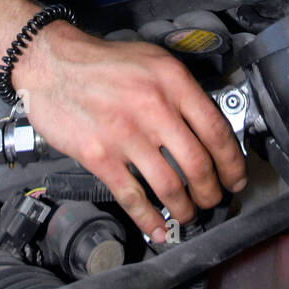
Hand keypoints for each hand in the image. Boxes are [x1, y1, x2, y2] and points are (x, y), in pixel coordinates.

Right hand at [13, 21, 247, 239]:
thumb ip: (180, 90)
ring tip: (188, 214)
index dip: (232, 162)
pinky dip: (149, 219)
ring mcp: (126, 134)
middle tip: (213, 200)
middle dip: (212, 192)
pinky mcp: (99, 156)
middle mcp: (153, 107)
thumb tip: (207, 126)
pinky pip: (133, 197)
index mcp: (172, 81)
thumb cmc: (102, 62)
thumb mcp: (152, 60)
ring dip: (185, 209)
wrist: (52, 63)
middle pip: (198, 165)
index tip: (235, 177)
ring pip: (170, 186)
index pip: (217, 130)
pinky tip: (158, 228)